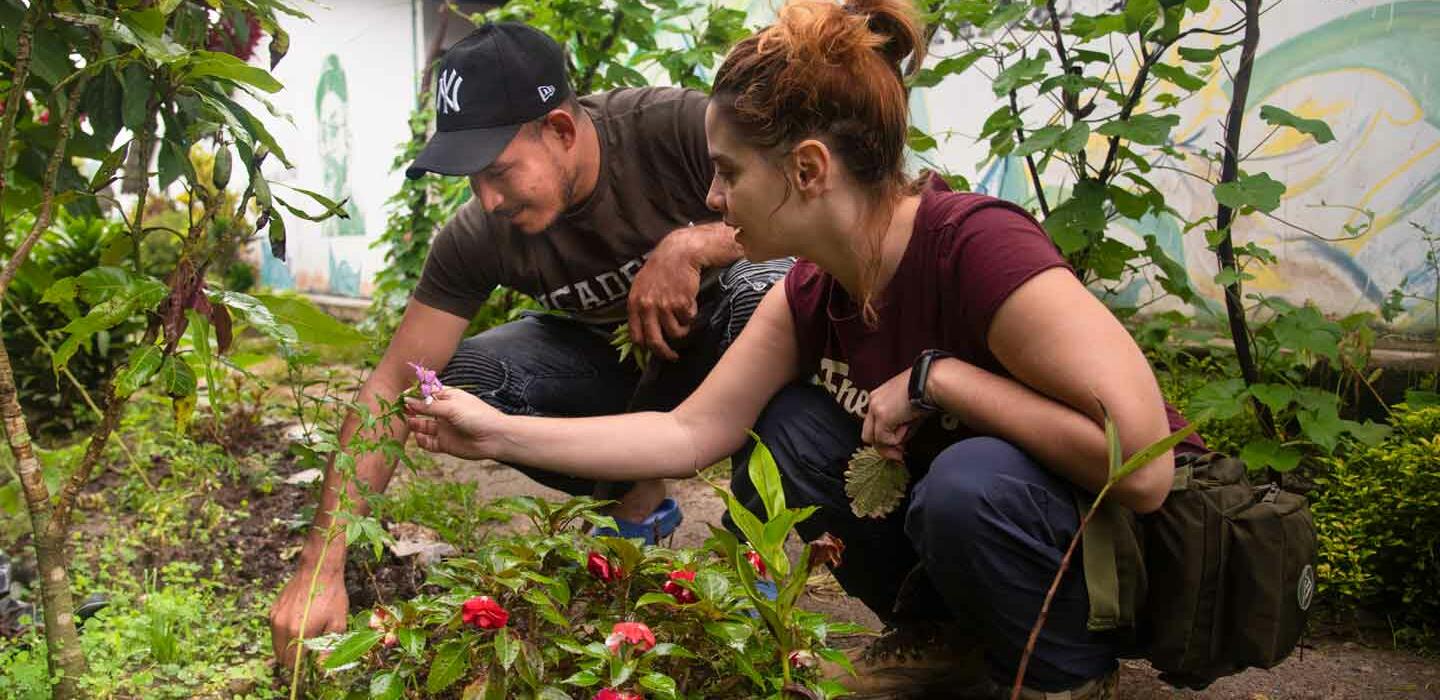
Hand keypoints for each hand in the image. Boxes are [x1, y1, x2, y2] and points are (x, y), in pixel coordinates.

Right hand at [270, 563, 347, 668]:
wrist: (319, 569)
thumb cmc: (332, 595)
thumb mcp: (338, 623)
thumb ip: (328, 648)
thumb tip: (323, 667)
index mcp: (298, 633)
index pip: (293, 663)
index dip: (301, 668)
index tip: (310, 665)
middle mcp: (282, 627)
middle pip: (281, 657)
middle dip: (294, 660)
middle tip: (309, 654)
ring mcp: (275, 618)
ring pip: (277, 644)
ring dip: (288, 648)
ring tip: (305, 640)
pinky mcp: (274, 610)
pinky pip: (275, 631)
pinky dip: (284, 634)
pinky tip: (299, 626)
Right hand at [404, 388, 504, 459]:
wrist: (495, 438)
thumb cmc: (477, 416)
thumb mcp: (451, 407)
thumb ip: (428, 406)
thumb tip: (407, 401)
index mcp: (448, 397)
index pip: (427, 392)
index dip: (414, 394)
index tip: (401, 395)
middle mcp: (444, 412)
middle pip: (421, 409)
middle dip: (410, 409)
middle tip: (399, 409)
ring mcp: (444, 428)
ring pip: (422, 425)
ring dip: (414, 424)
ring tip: (410, 422)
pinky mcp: (445, 443)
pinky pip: (427, 442)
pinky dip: (421, 440)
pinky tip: (420, 437)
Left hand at [627, 237, 701, 361]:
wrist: (679, 253)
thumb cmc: (661, 268)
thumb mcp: (642, 285)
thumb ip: (641, 306)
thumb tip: (642, 330)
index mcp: (635, 303)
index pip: (636, 335)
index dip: (645, 346)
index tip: (653, 350)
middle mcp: (647, 306)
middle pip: (654, 341)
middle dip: (665, 353)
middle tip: (672, 357)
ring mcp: (665, 306)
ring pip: (675, 333)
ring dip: (682, 330)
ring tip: (685, 321)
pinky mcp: (681, 303)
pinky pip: (688, 320)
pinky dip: (691, 316)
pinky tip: (690, 303)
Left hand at [862, 368, 925, 460]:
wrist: (930, 382)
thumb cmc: (926, 391)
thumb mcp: (908, 409)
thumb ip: (900, 425)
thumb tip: (899, 446)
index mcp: (878, 397)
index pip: (873, 424)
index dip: (884, 438)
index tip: (899, 448)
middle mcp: (873, 401)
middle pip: (868, 435)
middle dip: (883, 448)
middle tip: (899, 455)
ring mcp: (875, 408)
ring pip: (875, 440)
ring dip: (893, 442)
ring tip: (907, 431)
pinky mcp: (881, 416)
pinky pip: (885, 439)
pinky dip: (898, 438)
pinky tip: (908, 424)